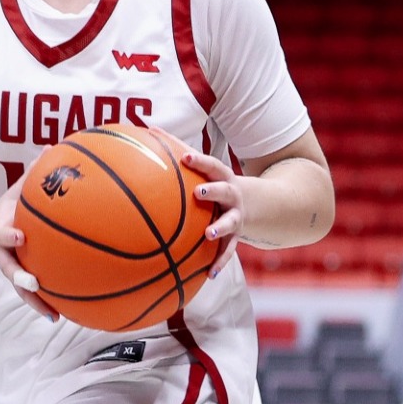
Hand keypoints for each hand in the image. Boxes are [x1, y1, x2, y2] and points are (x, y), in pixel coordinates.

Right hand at [0, 178, 55, 320]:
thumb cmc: (10, 207)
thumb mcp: (16, 189)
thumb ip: (32, 173)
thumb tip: (52, 148)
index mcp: (1, 228)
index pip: (2, 232)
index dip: (9, 235)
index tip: (20, 236)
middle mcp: (4, 251)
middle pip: (8, 267)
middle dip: (20, 276)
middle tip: (33, 283)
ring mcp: (10, 266)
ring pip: (19, 287)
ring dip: (34, 301)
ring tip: (52, 314)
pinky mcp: (19, 276)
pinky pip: (31, 293)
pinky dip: (44, 304)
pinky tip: (60, 315)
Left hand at [181, 150, 244, 277]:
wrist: (254, 204)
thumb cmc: (215, 182)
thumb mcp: (204, 167)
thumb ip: (178, 149)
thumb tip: (148, 128)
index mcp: (221, 177)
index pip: (212, 165)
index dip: (200, 161)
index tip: (186, 157)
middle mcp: (232, 196)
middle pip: (225, 191)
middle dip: (213, 191)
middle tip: (198, 193)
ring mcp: (235, 217)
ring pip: (230, 223)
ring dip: (219, 228)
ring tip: (208, 235)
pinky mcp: (235, 237)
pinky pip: (228, 251)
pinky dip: (219, 262)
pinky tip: (209, 275)